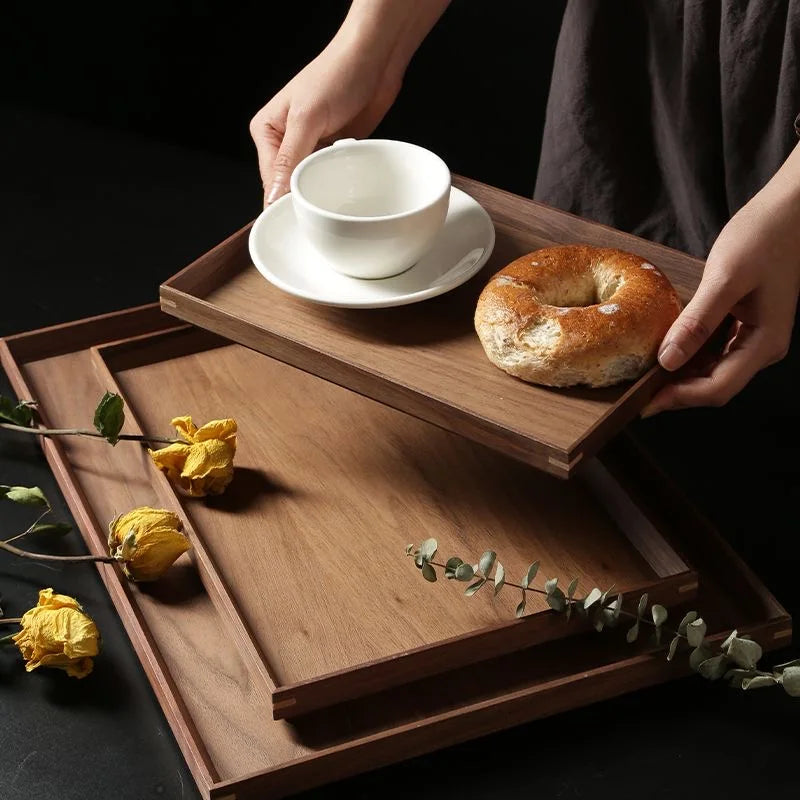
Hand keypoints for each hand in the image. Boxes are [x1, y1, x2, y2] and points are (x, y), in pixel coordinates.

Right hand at [249, 35, 401, 205]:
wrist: (374, 61)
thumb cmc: (337, 75)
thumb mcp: (306, 118)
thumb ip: (289, 159)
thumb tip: (273, 194)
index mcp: (267, 130)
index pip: (269, 178)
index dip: (283, 197)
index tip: (299, 213)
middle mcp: (285, 141)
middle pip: (289, 184)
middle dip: (305, 193)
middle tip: (319, 203)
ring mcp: (310, 148)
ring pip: (310, 183)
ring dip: (323, 188)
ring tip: (334, 185)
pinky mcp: (332, 151)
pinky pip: (330, 177)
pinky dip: (337, 180)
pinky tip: (345, 176)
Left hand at [642, 159, 799, 416]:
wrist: (790, 210)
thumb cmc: (763, 236)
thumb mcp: (725, 278)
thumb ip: (697, 322)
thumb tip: (667, 361)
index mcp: (764, 343)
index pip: (717, 388)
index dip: (678, 399)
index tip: (643, 404)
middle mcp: (762, 347)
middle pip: (714, 385)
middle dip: (676, 391)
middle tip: (637, 392)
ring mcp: (755, 337)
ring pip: (712, 370)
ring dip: (681, 375)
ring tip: (645, 374)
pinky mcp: (745, 324)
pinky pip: (714, 351)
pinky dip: (689, 355)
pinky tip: (666, 349)